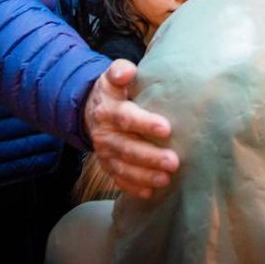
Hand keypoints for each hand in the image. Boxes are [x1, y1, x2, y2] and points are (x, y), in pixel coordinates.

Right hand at [83, 59, 178, 198]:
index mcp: (108, 110)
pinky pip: (118, 179)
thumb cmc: (112, 91)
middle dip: (150, 156)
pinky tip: (150, 193)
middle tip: (174, 162)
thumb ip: (119, 71)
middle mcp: (105, 134)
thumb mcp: (111, 76)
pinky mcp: (107, 165)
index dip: (145, 123)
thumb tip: (127, 72)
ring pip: (123, 167)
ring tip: (166, 180)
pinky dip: (133, 187)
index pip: (126, 118)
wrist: (90, 109)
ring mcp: (105, 152)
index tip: (166, 129)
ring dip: (144, 176)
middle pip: (127, 147)